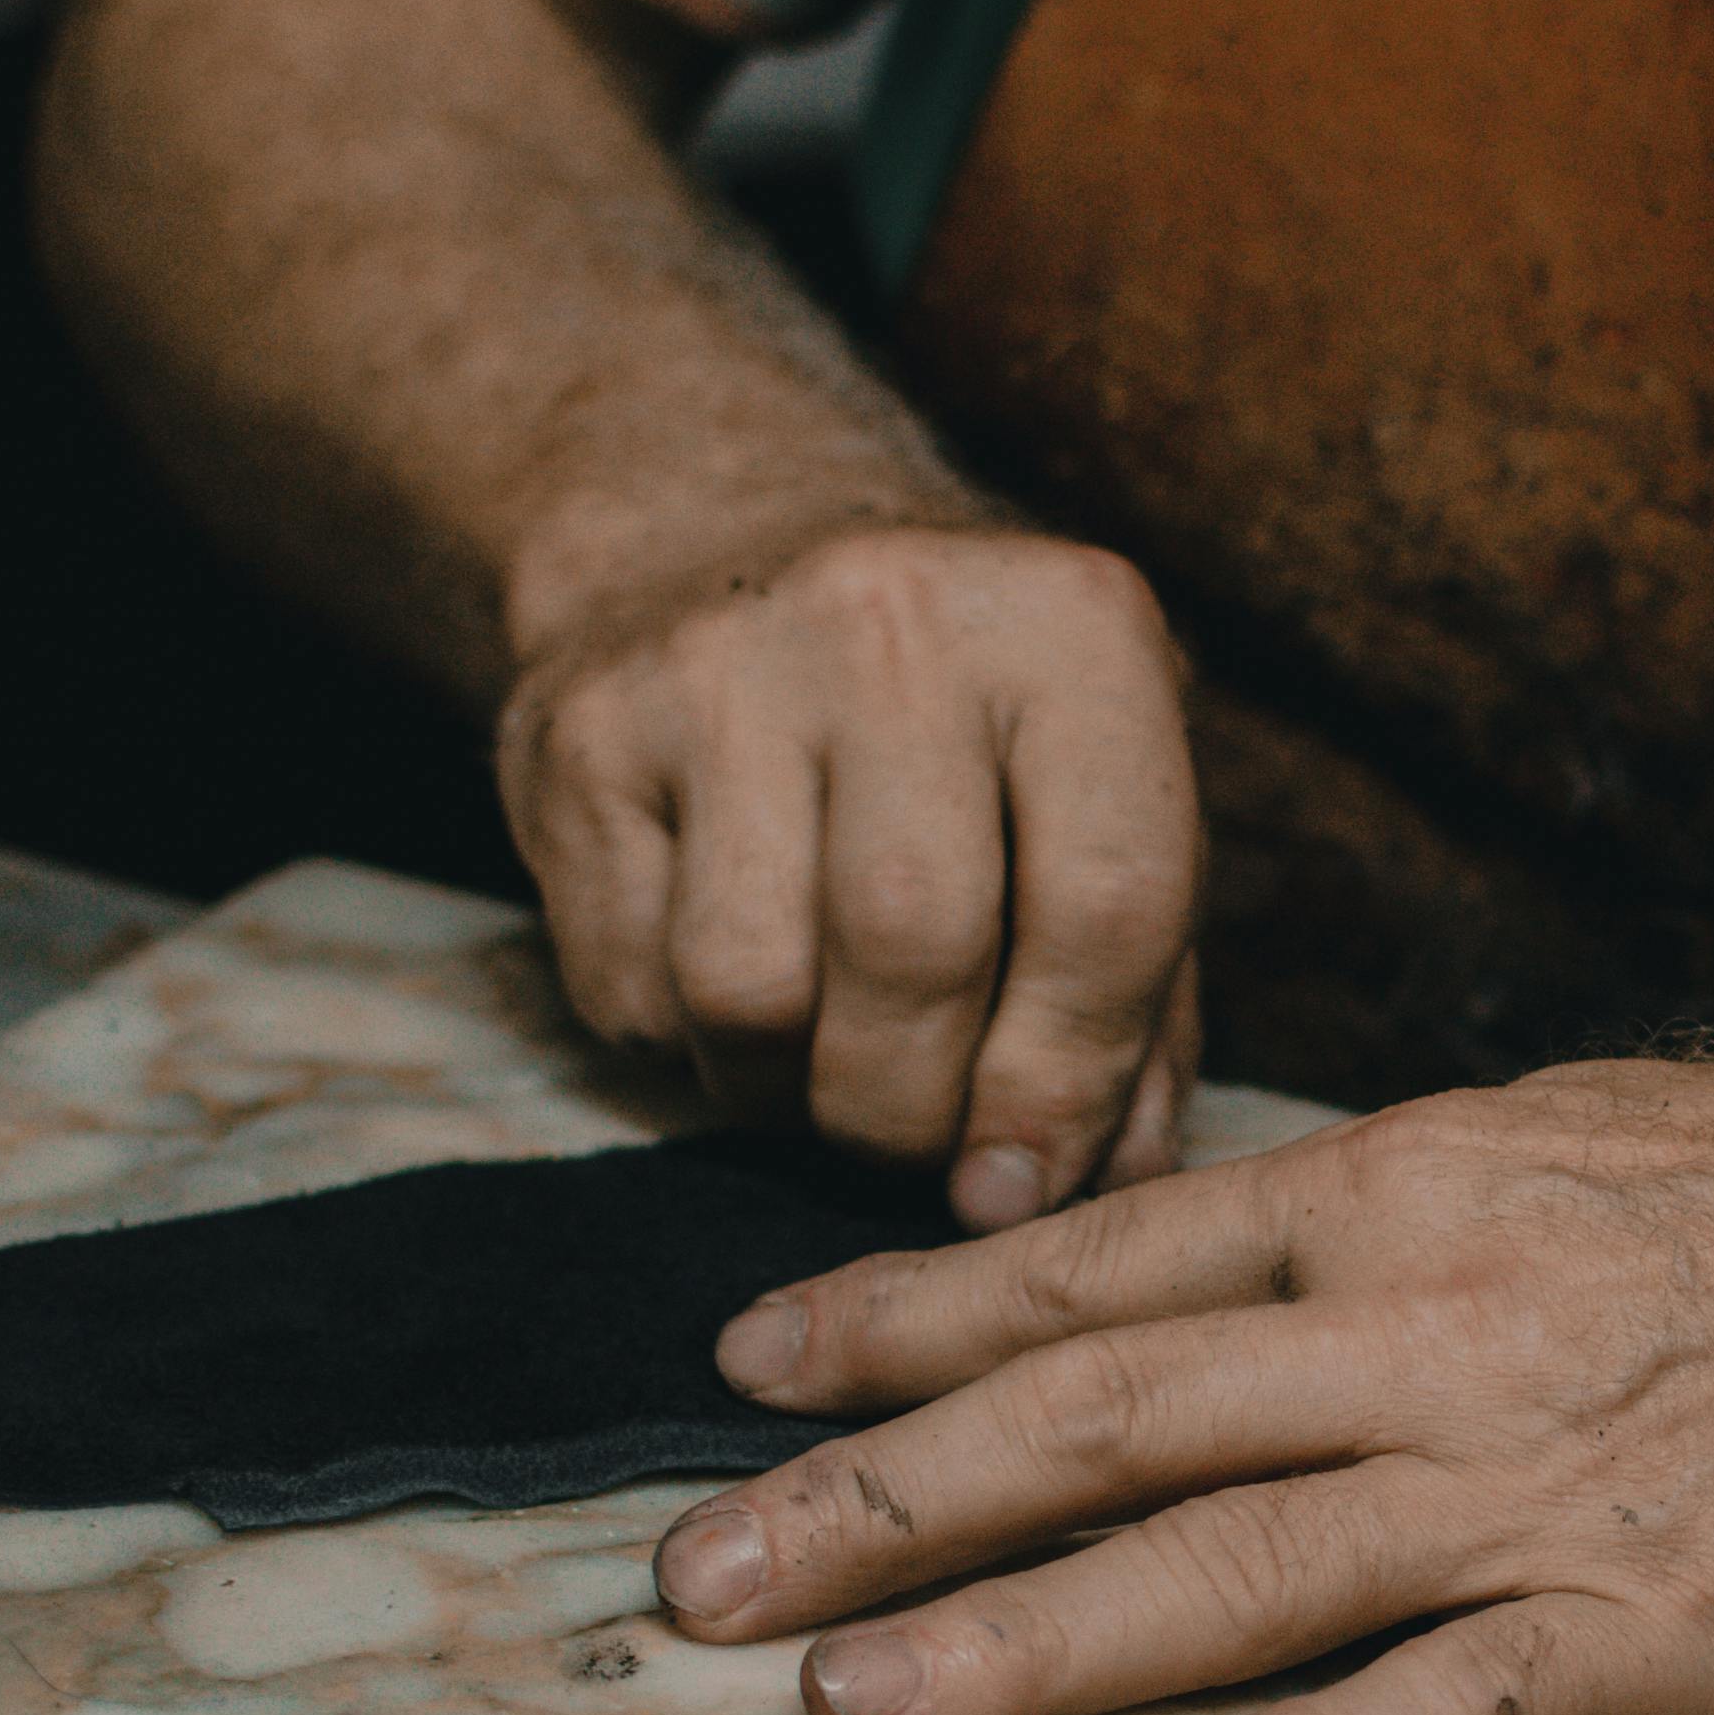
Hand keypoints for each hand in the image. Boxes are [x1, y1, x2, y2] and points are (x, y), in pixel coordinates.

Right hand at [498, 523, 1201, 1229]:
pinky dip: (689, 1050)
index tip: (1028, 1176)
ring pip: (752, 993)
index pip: (1107, 904)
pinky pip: (633, 990)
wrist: (720, 529)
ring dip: (790, 1095)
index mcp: (1073, 625)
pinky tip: (729, 991)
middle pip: (915, 954)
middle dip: (916, 1110)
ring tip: (821, 1068)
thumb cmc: (958, 717)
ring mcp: (717, 665)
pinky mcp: (580, 734)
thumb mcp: (1094, 796)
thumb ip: (1133, 997)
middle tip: (915, 1141)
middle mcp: (892, 617)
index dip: (1071, 1082)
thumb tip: (1094, 1185)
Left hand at [643, 1052, 1713, 1714]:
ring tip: (849, 1708)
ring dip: (1021, 1644)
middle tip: (698, 1583)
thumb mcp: (1544, 1144)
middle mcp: (1431, 1332)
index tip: (743, 1371)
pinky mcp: (1653, 1632)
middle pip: (1104, 1419)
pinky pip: (1454, 1710)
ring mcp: (1537, 1487)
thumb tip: (1159, 1285)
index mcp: (1398, 1198)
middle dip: (880, 1503)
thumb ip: (1349, 1232)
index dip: (904, 1322)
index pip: (1098, 1268)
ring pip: (1233, 1567)